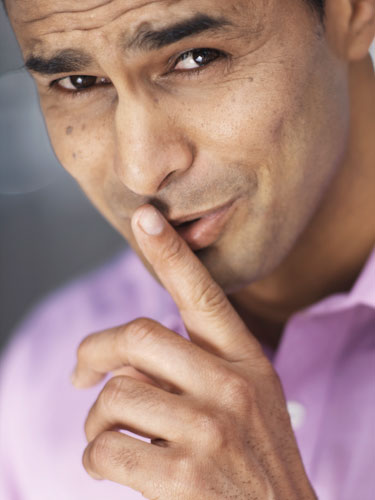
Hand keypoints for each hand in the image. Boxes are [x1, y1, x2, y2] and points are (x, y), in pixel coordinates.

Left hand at [72, 205, 316, 499]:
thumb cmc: (257, 459)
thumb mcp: (251, 399)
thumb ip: (203, 366)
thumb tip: (130, 357)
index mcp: (247, 361)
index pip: (205, 295)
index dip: (172, 254)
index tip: (146, 218)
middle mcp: (230, 386)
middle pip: (138, 338)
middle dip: (95, 352)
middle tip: (81, 372)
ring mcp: (209, 430)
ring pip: (116, 396)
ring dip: (96, 420)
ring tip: (106, 436)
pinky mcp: (184, 476)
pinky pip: (107, 448)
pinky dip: (94, 458)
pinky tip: (108, 465)